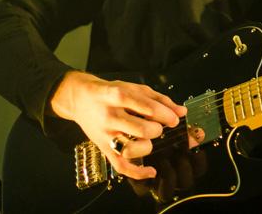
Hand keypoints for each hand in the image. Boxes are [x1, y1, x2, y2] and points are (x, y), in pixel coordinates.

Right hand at [50, 71, 186, 179]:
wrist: (79, 99)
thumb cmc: (109, 93)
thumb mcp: (133, 88)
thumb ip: (159, 99)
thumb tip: (181, 111)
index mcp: (118, 96)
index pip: (147, 107)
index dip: (165, 114)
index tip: (174, 119)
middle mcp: (110, 116)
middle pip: (142, 130)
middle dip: (157, 130)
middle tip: (158, 127)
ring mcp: (105, 134)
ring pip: (131, 150)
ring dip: (147, 146)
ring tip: (148, 139)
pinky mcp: (103, 148)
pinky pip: (121, 166)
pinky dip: (138, 172)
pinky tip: (151, 170)